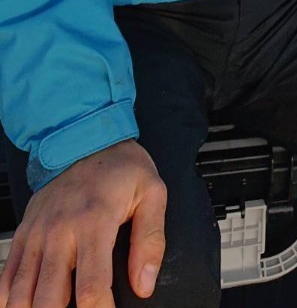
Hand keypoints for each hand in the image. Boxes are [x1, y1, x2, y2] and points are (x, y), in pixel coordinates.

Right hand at [0, 140, 166, 307]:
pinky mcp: (25, 233)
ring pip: (22, 293)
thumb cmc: (120, 166)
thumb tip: (144, 284)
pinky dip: (11, 299)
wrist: (83, 135)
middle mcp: (60, 230)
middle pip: (48, 299)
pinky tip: (23, 306)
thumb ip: (151, 240)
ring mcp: (38, 233)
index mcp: (94, 222)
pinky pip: (8, 276)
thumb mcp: (152, 192)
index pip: (91, 288)